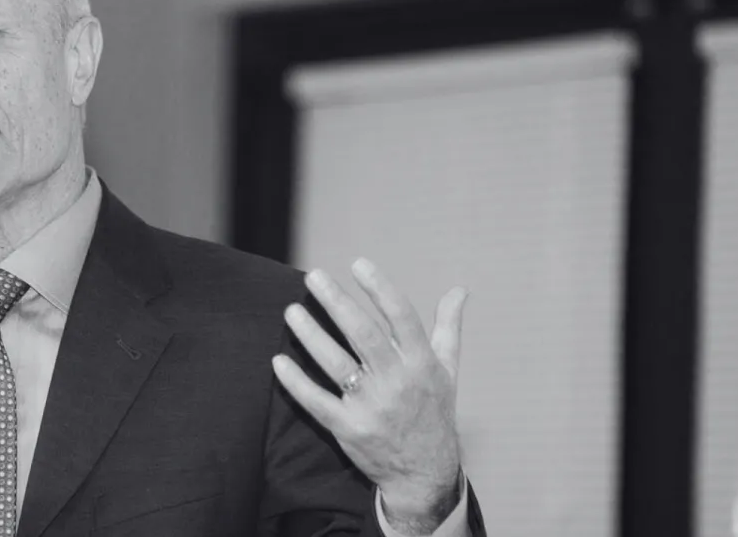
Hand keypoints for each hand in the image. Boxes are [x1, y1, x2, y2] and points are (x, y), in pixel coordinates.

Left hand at [271, 258, 466, 529]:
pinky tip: (278, 361)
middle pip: (364, 335)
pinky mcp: (349, 429)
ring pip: (336, 364)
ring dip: (311, 335)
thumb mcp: (447, 370)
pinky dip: (296, 383)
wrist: (425, 473)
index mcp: (422, 364)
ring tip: (291, 311)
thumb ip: (448, 327)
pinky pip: (317, 402)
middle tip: (314, 277)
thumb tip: (460, 290)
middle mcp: (398, 383)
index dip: (380, 289)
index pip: (402, 318)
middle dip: (337, 303)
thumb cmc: (433, 411)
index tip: (358, 264)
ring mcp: (372, 407)